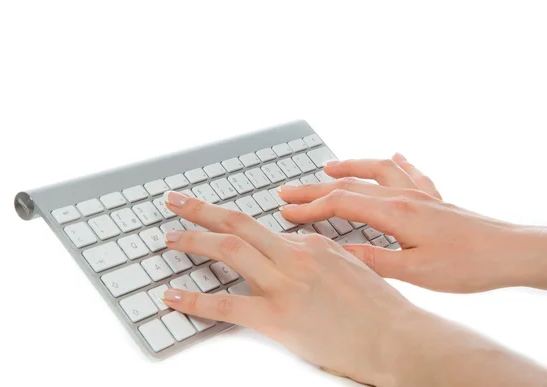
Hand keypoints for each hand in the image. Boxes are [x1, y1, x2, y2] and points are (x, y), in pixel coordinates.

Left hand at [161, 190, 416, 384]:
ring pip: (229, 248)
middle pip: (239, 221)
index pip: (261, 227)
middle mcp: (295, 255)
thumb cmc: (380, 309)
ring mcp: (286, 284)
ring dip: (193, 239)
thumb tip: (296, 251)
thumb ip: (318, 257)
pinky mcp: (278, 317)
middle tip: (175, 200)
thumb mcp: (350, 268)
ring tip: (169, 238)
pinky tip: (172, 296)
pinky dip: (194, 299)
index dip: (231, 222)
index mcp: (312, 244)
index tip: (213, 216)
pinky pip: (226, 304)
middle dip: (201, 209)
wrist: (399, 339)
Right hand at [279, 153, 546, 291]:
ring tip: (328, 167)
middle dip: (314, 188)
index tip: (285, 213)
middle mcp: (405, 196)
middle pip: (350, 184)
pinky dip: (395, 163)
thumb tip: (335, 251)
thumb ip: (373, 259)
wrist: (510, 252)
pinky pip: (410, 172)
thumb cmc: (467, 264)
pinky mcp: (435, 198)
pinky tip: (395, 155)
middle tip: (287, 191)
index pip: (340, 203)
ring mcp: (421, 194)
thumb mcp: (415, 271)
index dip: (309, 208)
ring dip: (350, 167)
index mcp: (396, 213)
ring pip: (377, 170)